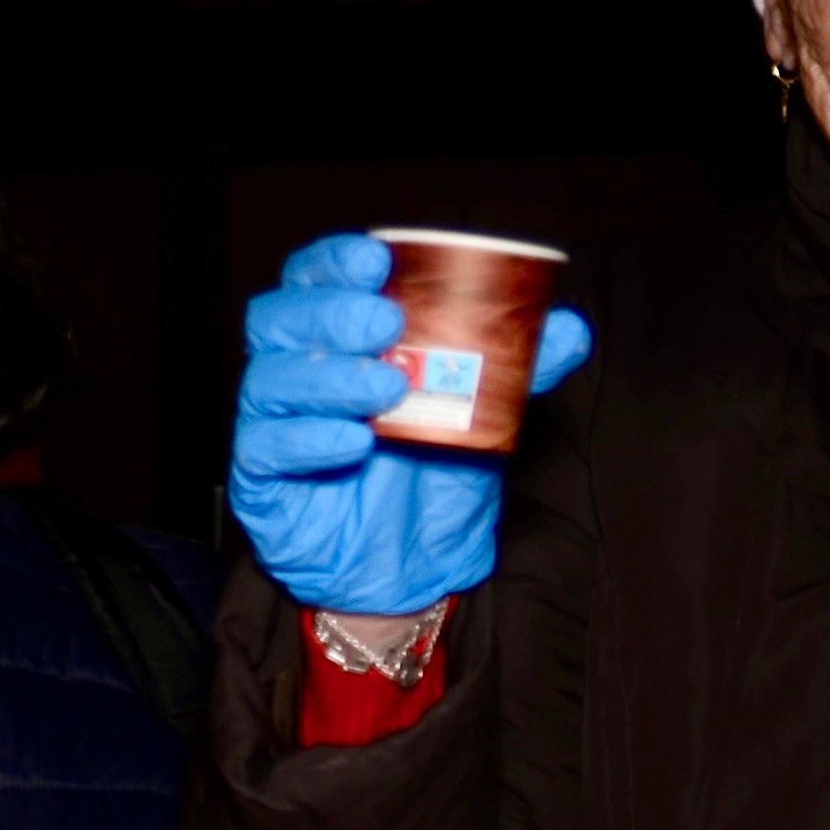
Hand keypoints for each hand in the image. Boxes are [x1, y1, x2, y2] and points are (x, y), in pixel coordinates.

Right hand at [226, 234, 591, 617]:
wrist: (415, 570)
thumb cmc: (434, 477)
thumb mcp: (485, 416)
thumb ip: (519, 370)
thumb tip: (569, 330)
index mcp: (338, 340)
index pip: (312, 279)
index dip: (333, 262)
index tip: (376, 260)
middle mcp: (296, 374)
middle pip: (276, 319)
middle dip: (330, 314)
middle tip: (388, 324)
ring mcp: (273, 427)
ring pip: (268, 380)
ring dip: (327, 377)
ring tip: (388, 390)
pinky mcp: (260, 482)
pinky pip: (263, 450)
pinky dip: (309, 439)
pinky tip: (355, 443)